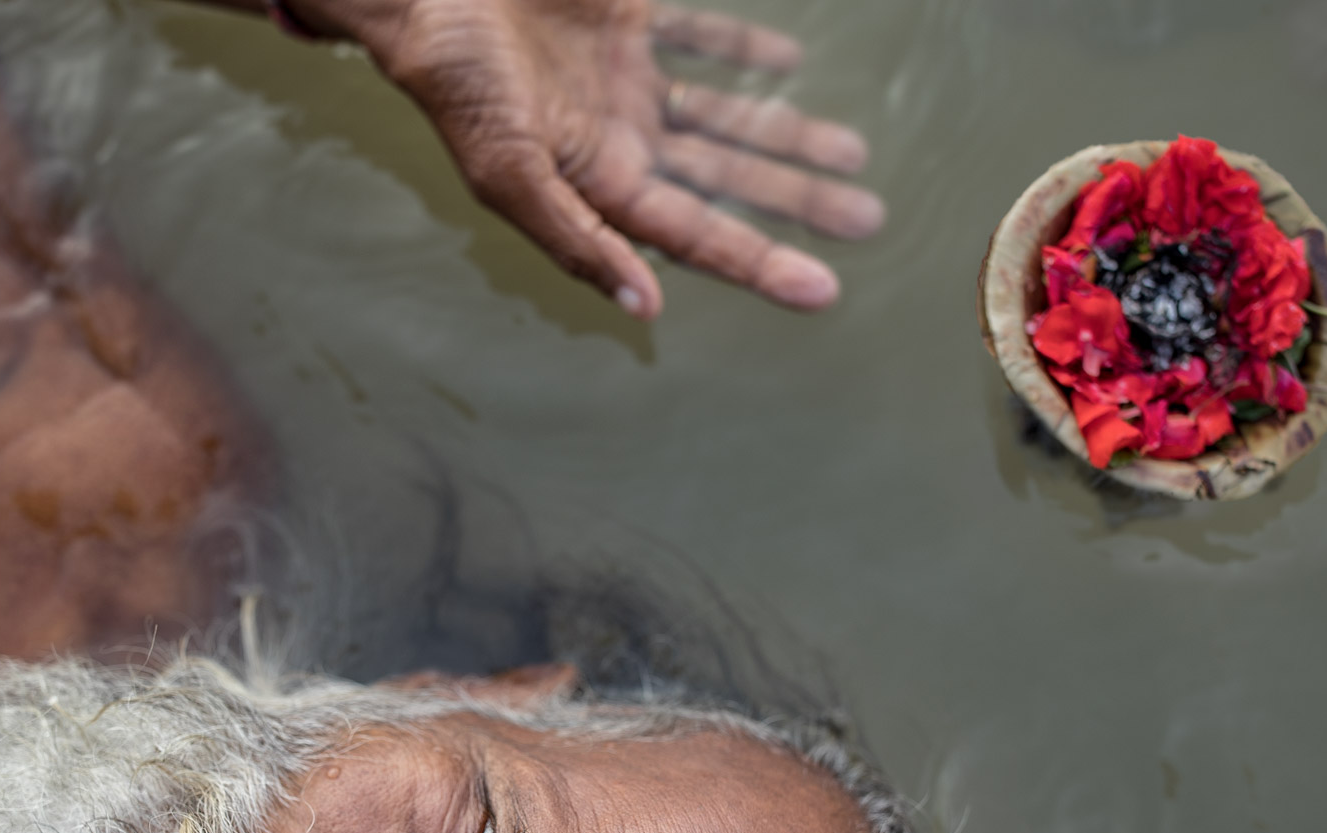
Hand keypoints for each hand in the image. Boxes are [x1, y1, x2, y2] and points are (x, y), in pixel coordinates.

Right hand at [285, 0, 883, 315]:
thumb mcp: (509, 173)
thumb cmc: (457, 86)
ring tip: (852, 156)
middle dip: (794, 202)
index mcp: (599, 183)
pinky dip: (741, 50)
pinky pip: (696, 36)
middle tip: (869, 221)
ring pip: (726, 118)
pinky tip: (788, 62)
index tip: (822, 293)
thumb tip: (646, 309)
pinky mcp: (624, 16)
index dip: (758, 263)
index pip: (695, 236)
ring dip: (786, 137)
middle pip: (727, 182)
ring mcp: (625, 79)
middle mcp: (621, 139)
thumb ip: (577, 239)